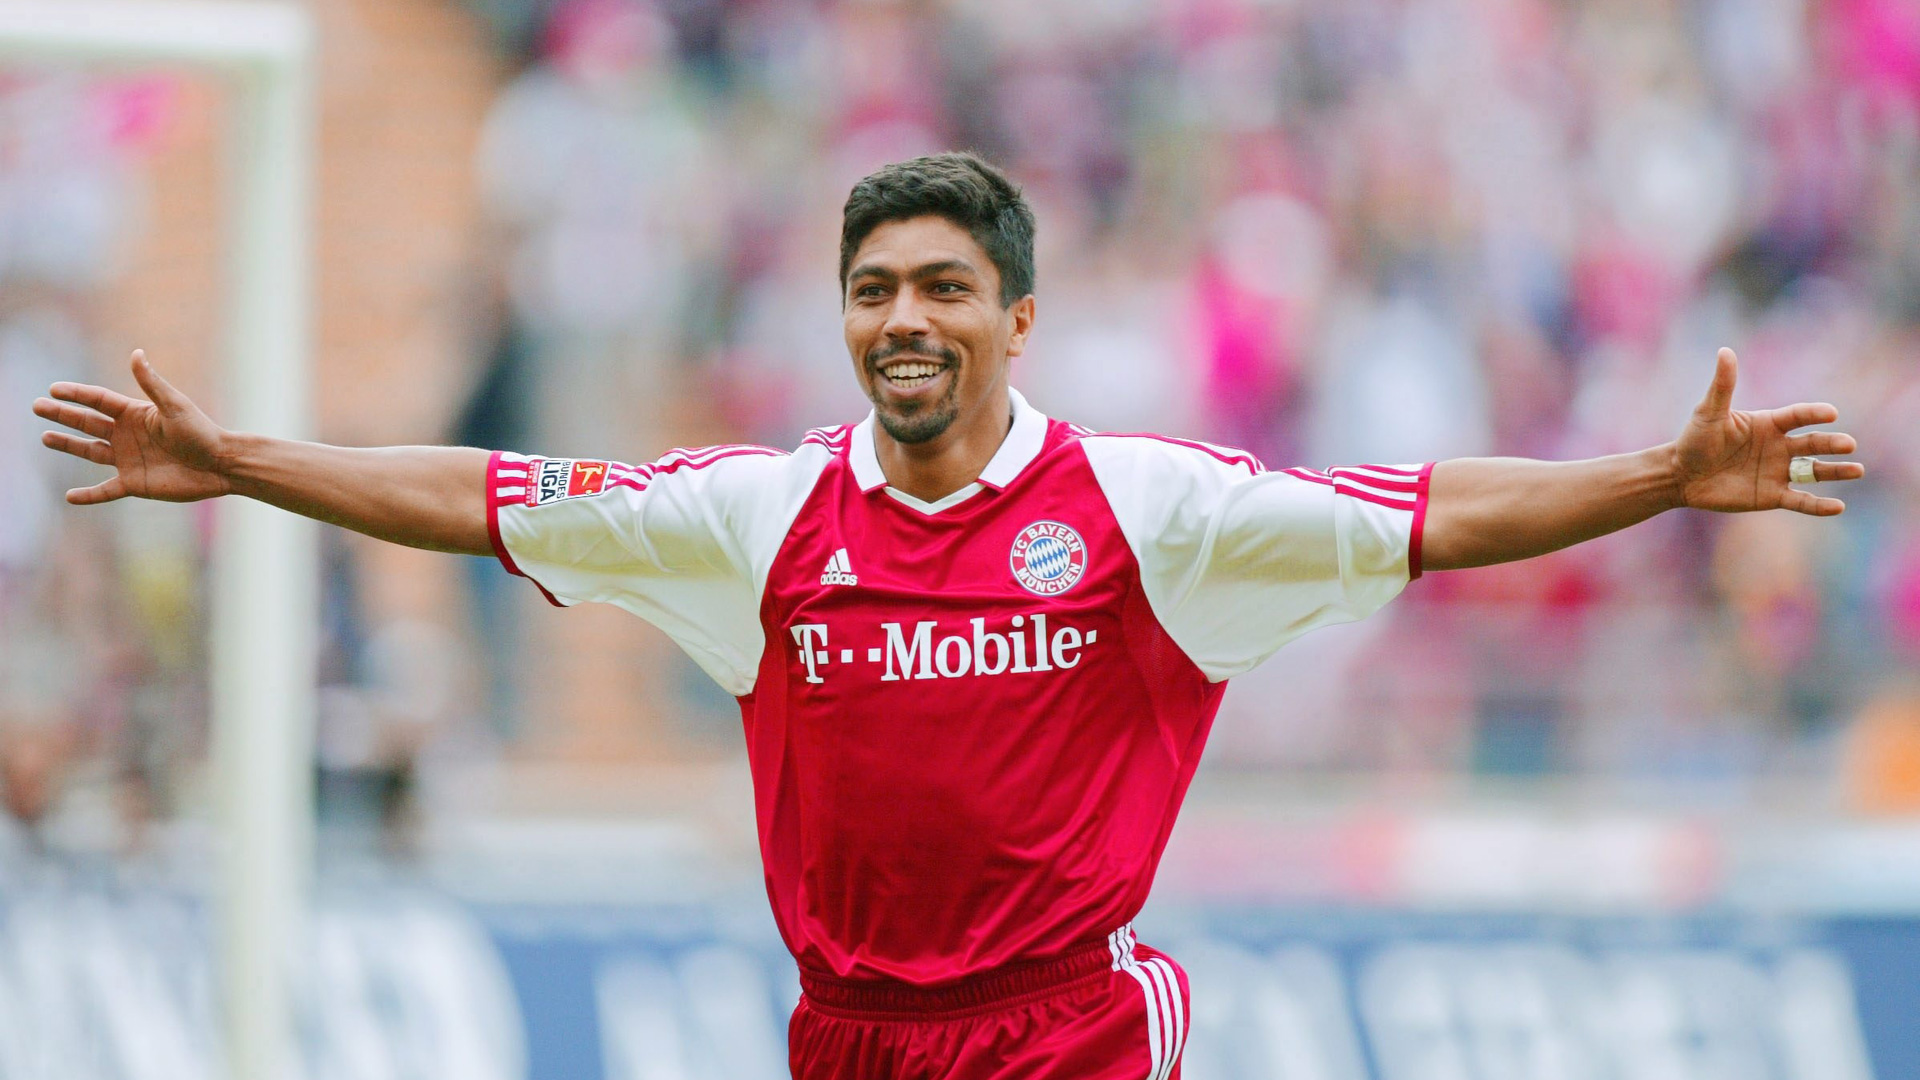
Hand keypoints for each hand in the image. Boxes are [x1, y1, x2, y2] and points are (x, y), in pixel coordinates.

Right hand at [32, 350, 234, 503]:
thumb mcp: (175, 406)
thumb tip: (135, 353)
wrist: (221, 465)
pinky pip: (105, 490)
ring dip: (68, 445)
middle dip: (62, 415)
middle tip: (37, 406)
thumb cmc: (202, 433)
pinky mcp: (134, 483)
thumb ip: (152, 383)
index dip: (76, 394)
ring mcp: (128, 459)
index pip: (99, 400)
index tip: (54, 389)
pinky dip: (89, 495)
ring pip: (90, 451)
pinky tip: (70, 496)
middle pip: (87, 422)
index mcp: (136, 414)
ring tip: (45, 438)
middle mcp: (128, 435)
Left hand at [1675, 347, 1864, 514]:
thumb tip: (1725, 351)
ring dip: (1836, 471)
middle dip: (1831, 443)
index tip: (1831, 413)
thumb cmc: (1694, 440)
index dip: (1814, 414)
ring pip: (1813, 472)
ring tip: (1857, 470)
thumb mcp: (1708, 412)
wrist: (1680, 475)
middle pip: (1813, 443)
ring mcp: (1778, 471)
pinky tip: (1838, 507)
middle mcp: (1779, 446)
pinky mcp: (1771, 496)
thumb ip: (1722, 386)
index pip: (1798, 416)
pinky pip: (1800, 501)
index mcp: (1768, 424)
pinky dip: (1818, 505)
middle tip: (1849, 444)